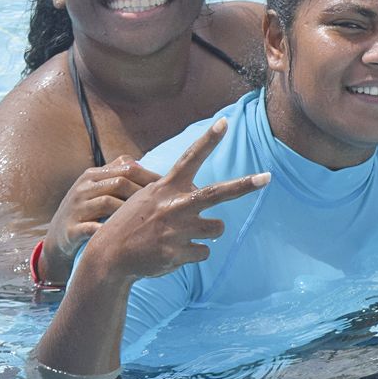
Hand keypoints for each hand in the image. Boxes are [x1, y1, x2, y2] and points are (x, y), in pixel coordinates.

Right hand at [39, 156, 162, 281]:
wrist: (57, 239)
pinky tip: (130, 238)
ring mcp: (76, 208)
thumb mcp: (98, 189)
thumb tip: (142, 164)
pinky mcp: (71, 229)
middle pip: (119, 182)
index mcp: (93, 175)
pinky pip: (93, 228)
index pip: (127, 168)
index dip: (151, 177)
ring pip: (108, 203)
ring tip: (153, 221)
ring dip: (132, 212)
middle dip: (145, 194)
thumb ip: (117, 174)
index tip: (171, 188)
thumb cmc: (87, 212)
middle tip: (166, 206)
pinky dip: (111, 232)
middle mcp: (83, 188)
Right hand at [83, 119, 268, 283]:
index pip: (190, 158)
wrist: (110, 256)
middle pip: (217, 193)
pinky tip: (172, 253)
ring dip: (208, 232)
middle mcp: (173, 205)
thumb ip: (175, 192)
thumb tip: (202, 193)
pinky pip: (205, 252)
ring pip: (217, 228)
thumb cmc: (133, 223)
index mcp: (165, 188)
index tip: (225, 122)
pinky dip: (194, 253)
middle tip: (267, 177)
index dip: (208, 140)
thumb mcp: (148, 197)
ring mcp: (176, 230)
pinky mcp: (176, 253)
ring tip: (182, 235)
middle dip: (244, 185)